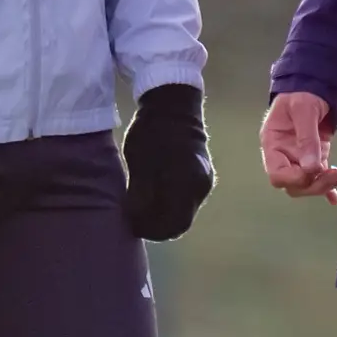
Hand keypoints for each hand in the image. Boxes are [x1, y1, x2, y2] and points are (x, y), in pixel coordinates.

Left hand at [121, 82, 214, 239]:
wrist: (174, 105)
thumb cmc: (151, 131)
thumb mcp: (139, 163)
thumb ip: (140, 195)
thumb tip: (137, 220)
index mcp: (184, 183)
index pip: (169, 225)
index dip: (149, 231)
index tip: (131, 224)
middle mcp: (200, 187)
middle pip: (179, 224)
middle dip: (157, 228)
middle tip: (135, 222)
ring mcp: (204, 182)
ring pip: (184, 214)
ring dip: (164, 218)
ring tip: (142, 210)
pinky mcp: (203, 177)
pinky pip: (187, 203)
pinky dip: (171, 207)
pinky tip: (155, 199)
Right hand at [260, 89, 336, 201]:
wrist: (312, 85)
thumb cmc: (301, 93)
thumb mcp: (303, 109)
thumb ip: (307, 138)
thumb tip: (312, 169)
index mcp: (272, 144)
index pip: (277, 174)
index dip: (295, 178)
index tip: (314, 170)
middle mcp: (283, 156)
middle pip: (294, 184)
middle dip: (315, 184)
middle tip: (335, 173)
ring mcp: (298, 158)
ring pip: (307, 184)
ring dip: (325, 184)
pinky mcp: (314, 157)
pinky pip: (318, 177)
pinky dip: (326, 189)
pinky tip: (334, 199)